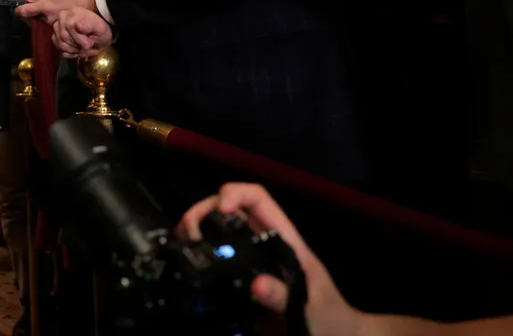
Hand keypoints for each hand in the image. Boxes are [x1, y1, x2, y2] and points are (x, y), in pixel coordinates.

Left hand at [16, 0, 96, 22]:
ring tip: (54, 5)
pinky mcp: (65, 26)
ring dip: (45, 14)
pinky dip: (54, 18)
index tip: (17, 8)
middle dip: (34, 11)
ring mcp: (56, 24)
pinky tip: (61, 11)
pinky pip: (54, 23)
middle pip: (35, 16)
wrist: (95, 1)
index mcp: (44, 7)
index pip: (24, 12)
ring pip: (45, 20)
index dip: (18, 9)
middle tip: (39, 2)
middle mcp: (48, 18)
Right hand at [52, 7, 112, 56]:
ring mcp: (57, 27)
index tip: (91, 42)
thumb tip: (78, 26)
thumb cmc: (101, 31)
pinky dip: (70, 53)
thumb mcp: (101, 29)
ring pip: (61, 44)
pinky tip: (77, 50)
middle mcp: (62, 17)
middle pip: (64, 37)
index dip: (82, 40)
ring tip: (83, 48)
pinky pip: (60, 49)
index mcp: (74, 12)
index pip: (70, 26)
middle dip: (78, 46)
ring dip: (74, 50)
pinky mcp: (56, 37)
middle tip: (88, 46)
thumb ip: (91, 26)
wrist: (99, 33)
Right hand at [177, 183, 364, 335]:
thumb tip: (257, 284)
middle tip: (186, 231)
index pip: (258, 199)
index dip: (236, 193)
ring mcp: (251, 262)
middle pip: (230, 209)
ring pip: (218, 230)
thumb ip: (285, 296)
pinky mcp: (241, 282)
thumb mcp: (310, 308)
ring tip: (181, 243)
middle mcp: (264, 245)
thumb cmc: (330, 318)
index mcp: (284, 241)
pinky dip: (197, 253)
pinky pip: (216, 259)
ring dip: (196, 228)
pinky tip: (186, 262)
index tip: (219, 210)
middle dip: (204, 210)